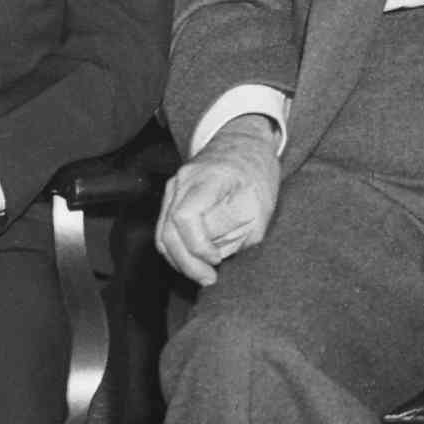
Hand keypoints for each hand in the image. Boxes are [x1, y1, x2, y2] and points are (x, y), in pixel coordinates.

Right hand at [159, 121, 285, 286]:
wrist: (243, 144)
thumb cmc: (256, 172)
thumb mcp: (261, 204)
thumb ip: (241, 232)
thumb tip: (219, 257)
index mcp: (208, 178)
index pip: (186, 217)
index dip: (198, 246)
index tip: (217, 259)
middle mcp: (183, 181)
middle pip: (168, 231)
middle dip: (187, 262)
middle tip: (209, 279)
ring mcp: (173, 188)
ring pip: (162, 234)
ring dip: (180, 260)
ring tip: (204, 275)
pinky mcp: (172, 197)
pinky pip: (165, 229)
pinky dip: (177, 249)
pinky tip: (195, 262)